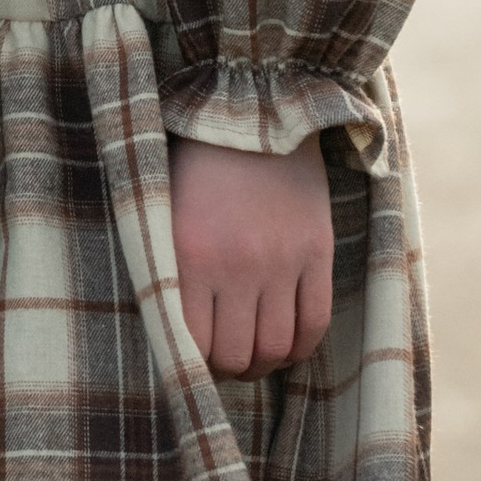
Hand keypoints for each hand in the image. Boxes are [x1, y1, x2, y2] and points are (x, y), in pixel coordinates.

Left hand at [168, 135, 335, 377]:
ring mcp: (282, 262)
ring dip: (264, 363)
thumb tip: (168, 331)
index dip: (190, 368)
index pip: (192, 344)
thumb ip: (166, 269)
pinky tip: (287, 346)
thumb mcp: (163, 211)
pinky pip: (314, 322)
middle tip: (222, 363)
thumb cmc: (194, 162)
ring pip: (277, 347)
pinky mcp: (317, 253)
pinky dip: (301, 346)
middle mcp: (238, 266)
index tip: (188, 365)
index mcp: (190, 256)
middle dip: (227, 370)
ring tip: (253, 357)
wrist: (252, 110)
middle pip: (237, 354)